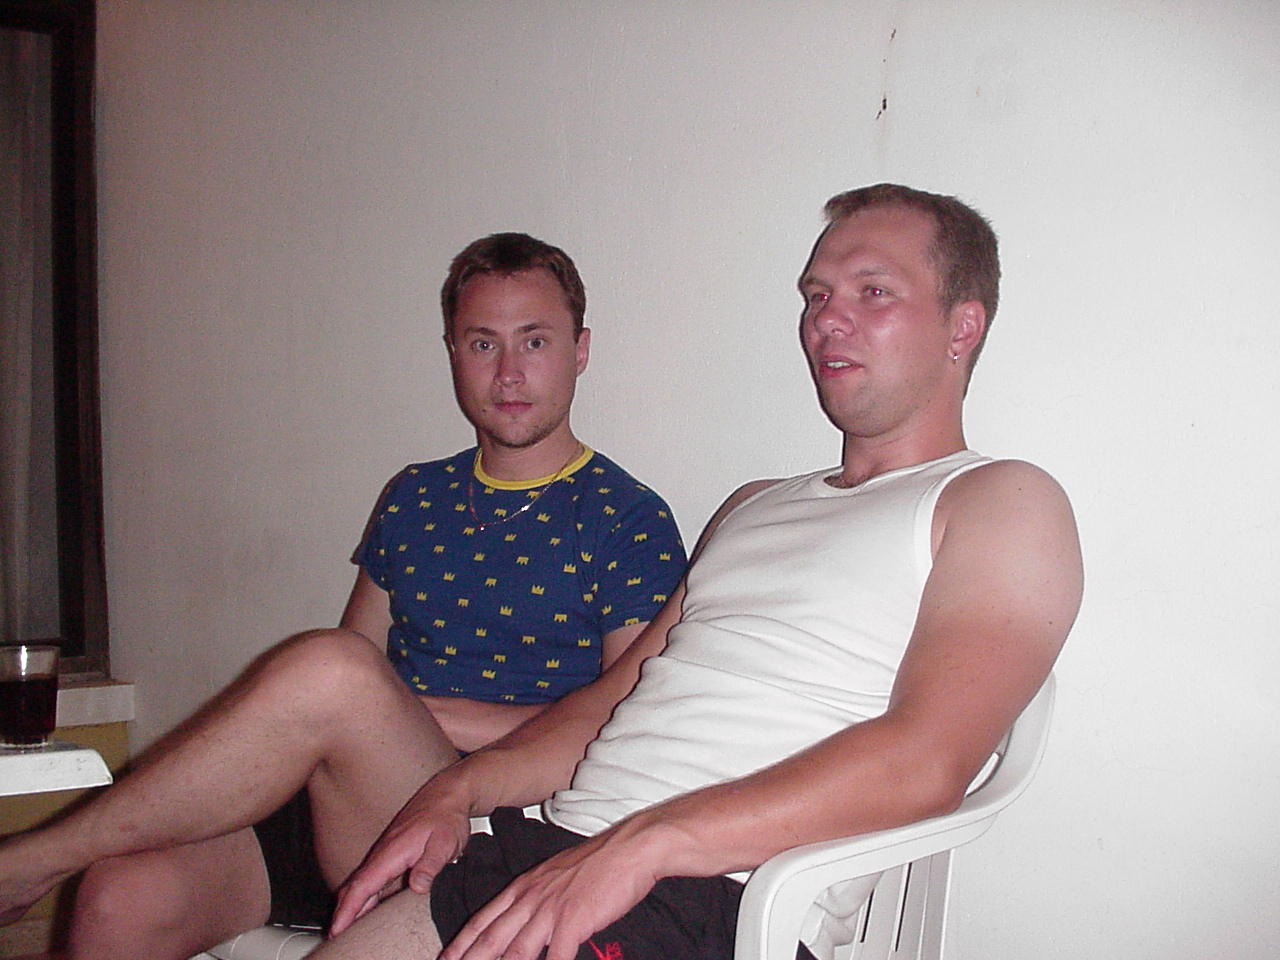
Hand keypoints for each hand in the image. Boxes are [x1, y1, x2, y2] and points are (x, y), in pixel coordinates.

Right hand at [329, 781, 472, 936]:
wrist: (449, 794)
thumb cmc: (447, 816)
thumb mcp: (444, 842)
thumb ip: (430, 865)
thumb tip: (417, 887)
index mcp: (392, 852)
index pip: (363, 885)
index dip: (348, 909)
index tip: (337, 928)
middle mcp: (385, 853)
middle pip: (356, 886)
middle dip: (343, 911)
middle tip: (337, 934)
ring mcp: (388, 852)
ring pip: (364, 882)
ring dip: (353, 903)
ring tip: (348, 927)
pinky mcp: (394, 852)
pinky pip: (374, 877)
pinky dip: (366, 893)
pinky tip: (370, 905)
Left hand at [439, 822, 664, 959]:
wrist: (630, 847)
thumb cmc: (601, 862)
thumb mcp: (558, 874)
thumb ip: (540, 896)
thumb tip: (530, 918)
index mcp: (525, 886)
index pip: (484, 918)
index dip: (462, 942)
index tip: (446, 959)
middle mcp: (531, 898)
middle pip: (491, 939)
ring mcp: (550, 911)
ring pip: (514, 953)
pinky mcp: (572, 923)